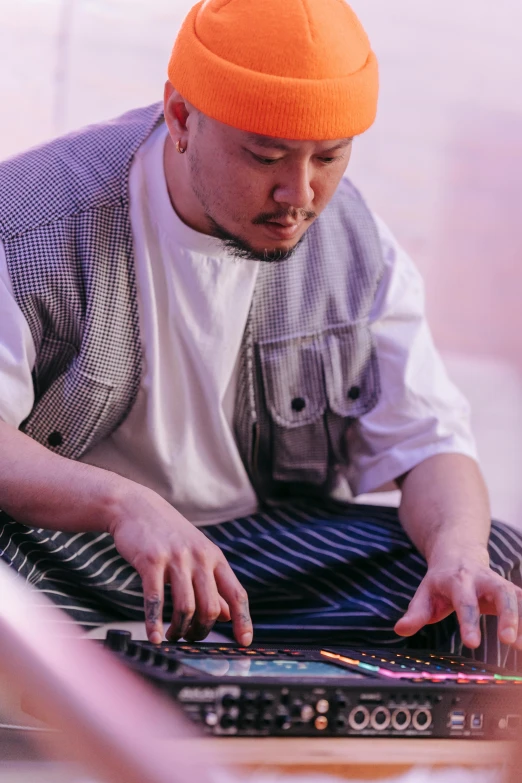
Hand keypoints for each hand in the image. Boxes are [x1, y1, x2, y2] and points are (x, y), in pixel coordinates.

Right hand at [107, 482, 252, 646]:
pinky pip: (156, 599)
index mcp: (215, 558)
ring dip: (180, 630)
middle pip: (210, 607)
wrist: (137, 508)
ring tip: (172, 636)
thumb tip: (227, 615)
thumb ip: (213, 585)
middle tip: (191, 639)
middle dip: (202, 631)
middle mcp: (199, 558)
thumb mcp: (197, 555)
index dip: (243, 620)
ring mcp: (176, 559)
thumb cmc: (169, 535)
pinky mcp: (151, 561)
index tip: (244, 642)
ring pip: (186, 607)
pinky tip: (153, 637)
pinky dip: (154, 623)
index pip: (237, 594)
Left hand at [394, 546, 521, 649]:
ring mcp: (501, 583)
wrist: (458, 554)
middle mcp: (483, 579)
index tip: (471, 643)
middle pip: (501, 593)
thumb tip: (400, 629)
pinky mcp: (513, 591)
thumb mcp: (425, 593)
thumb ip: (416, 613)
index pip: (464, 602)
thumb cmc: (440, 582)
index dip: (468, 622)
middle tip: (508, 640)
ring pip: (517, 597)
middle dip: (507, 615)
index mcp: (458, 581)